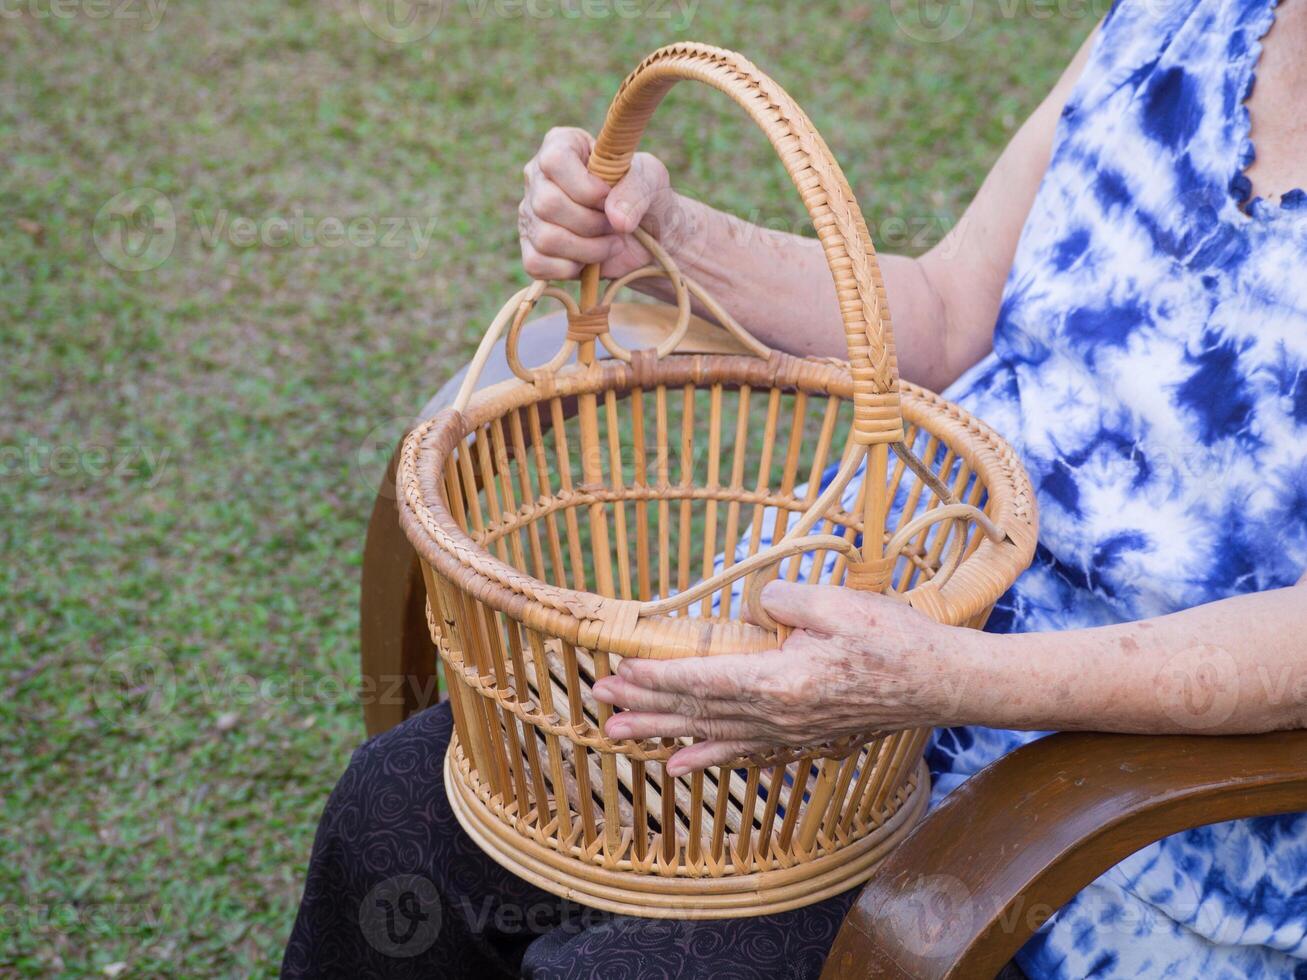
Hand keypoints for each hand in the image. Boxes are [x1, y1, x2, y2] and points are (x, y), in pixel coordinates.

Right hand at [519, 126, 676, 280]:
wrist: (648, 235)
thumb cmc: (644, 195)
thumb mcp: (651, 178)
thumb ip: (636, 188)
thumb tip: (616, 219)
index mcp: (562, 145)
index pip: (555, 161)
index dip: (585, 187)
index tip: (607, 196)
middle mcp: (538, 177)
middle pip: (547, 204)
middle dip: (590, 223)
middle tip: (613, 225)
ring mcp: (530, 214)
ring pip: (546, 238)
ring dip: (587, 250)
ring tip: (609, 244)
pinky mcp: (532, 248)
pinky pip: (537, 264)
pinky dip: (570, 269)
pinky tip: (588, 261)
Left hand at [592, 580, 977, 774]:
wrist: (942, 684)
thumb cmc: (894, 640)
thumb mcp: (839, 604)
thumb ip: (785, 601)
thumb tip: (755, 606)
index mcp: (778, 680)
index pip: (700, 679)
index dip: (654, 676)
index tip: (616, 671)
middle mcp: (776, 715)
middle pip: (696, 711)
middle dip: (644, 706)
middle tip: (600, 705)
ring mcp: (789, 732)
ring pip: (712, 735)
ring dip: (664, 735)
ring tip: (621, 739)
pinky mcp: (803, 736)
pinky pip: (745, 750)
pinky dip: (709, 756)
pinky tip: (684, 764)